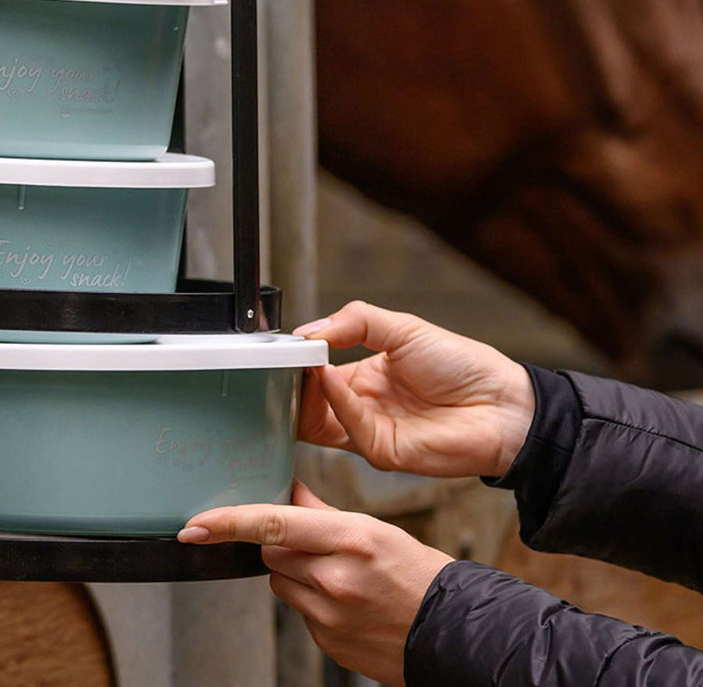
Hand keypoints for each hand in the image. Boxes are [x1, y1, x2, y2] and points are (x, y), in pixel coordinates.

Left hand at [179, 481, 452, 686]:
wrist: (453, 633)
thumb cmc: (416, 573)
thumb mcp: (373, 528)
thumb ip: (320, 510)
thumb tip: (286, 489)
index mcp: (348, 539)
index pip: (272, 523)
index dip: (227, 522)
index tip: (194, 526)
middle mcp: (335, 579)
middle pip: (271, 550)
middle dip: (283, 543)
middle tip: (318, 547)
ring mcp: (330, 616)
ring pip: (280, 582)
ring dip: (295, 573)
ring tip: (338, 576)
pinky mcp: (328, 644)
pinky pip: (299, 613)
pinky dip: (311, 602)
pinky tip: (345, 602)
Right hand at [299, 300, 533, 478]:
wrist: (504, 404)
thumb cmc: (463, 365)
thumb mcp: (402, 328)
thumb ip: (354, 322)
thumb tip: (309, 331)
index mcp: (363, 376)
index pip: (314, 373)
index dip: (296, 361)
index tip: (278, 346)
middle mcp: (361, 405)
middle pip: (308, 401)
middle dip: (289, 383)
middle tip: (270, 362)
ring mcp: (370, 430)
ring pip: (319, 419)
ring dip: (304, 393)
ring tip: (294, 365)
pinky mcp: (382, 452)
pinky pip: (348, 429)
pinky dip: (334, 402)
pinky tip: (329, 377)